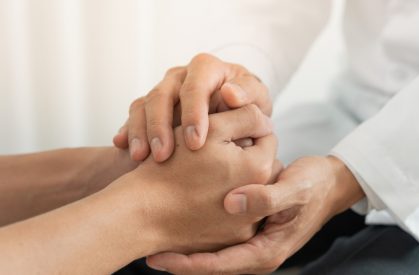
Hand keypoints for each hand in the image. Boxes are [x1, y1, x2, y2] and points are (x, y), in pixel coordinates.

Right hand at [112, 53, 271, 161]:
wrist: (235, 115)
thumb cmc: (249, 106)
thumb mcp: (257, 100)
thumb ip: (248, 95)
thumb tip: (230, 94)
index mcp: (207, 68)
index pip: (195, 85)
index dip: (193, 112)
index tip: (196, 142)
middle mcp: (181, 76)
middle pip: (162, 94)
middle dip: (160, 126)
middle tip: (163, 155)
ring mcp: (163, 90)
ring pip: (143, 105)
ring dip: (141, 132)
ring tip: (141, 158)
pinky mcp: (150, 106)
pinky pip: (133, 116)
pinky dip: (128, 132)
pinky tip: (126, 151)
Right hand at [112, 105, 278, 255]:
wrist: (141, 214)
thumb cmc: (172, 167)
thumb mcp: (211, 128)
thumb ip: (245, 116)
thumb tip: (264, 119)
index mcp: (260, 169)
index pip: (266, 136)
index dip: (246, 127)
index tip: (225, 130)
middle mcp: (260, 202)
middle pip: (260, 165)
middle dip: (244, 154)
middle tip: (216, 151)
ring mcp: (245, 225)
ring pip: (249, 190)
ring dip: (235, 179)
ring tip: (207, 173)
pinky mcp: (229, 241)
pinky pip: (235, 216)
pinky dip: (223, 204)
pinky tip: (201, 197)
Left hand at [145, 156, 365, 273]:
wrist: (330, 184)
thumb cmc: (314, 185)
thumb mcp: (294, 188)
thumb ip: (267, 196)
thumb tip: (232, 203)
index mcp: (266, 251)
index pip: (219, 266)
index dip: (187, 263)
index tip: (157, 257)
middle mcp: (256, 252)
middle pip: (210, 264)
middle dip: (179, 259)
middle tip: (145, 249)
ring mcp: (252, 241)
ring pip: (212, 251)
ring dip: (185, 246)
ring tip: (153, 237)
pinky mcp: (249, 229)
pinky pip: (219, 236)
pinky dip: (198, 231)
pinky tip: (178, 216)